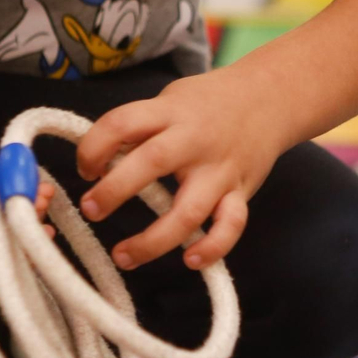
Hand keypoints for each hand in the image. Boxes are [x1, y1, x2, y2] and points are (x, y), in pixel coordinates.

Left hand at [74, 71, 285, 270]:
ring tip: (124, 257)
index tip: (85, 169)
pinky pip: (231, 225)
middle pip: (152, 163)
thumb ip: (140, 128)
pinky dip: (213, 246)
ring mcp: (220, 169)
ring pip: (189, 209)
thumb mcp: (170, 100)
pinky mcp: (241, 192)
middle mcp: (194, 140)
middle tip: (91, 209)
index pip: (122, 123)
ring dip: (154, 239)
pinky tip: (190, 260)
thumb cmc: (209, 103)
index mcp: (170, 112)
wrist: (271, 97)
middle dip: (115, 190)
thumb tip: (99, 160)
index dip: (94, 147)